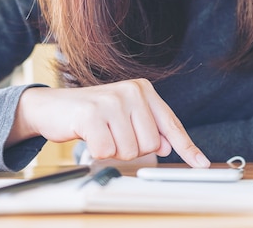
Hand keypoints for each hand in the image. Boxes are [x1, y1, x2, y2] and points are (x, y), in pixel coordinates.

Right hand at [7, 79, 209, 167]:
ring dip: (114, 151)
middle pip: (150, 144)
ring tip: (101, 134)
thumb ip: (148, 128)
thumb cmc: (91, 114)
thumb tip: (166, 147)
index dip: (187, 147)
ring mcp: (112, 101)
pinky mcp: (92, 114)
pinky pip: (107, 151)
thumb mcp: (124, 116)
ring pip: (130, 150)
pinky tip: (89, 136)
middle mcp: (131, 91)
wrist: (52, 106)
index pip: (171, 124)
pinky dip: (97, 151)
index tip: (201, 163)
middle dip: (132, 148)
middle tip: (113, 135)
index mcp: (143, 90)